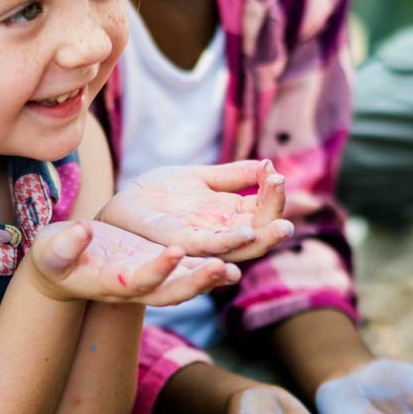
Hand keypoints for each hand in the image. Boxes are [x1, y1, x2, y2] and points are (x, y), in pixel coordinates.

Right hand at [29, 221, 239, 306]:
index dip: (156, 270)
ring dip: (221, 269)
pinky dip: (222, 253)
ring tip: (247, 251)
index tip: (175, 253)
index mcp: (112, 284)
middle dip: (201, 282)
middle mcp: (140, 288)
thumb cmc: (54, 260)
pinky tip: (248, 237)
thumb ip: (64, 246)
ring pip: (193, 281)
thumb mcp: (53, 253)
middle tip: (226, 268)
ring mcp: (156, 280)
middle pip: (175, 291)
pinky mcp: (166, 267)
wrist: (67, 270)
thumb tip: (80, 231)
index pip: (137, 282)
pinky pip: (198, 264)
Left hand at [99, 161, 293, 261]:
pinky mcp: (178, 245)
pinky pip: (207, 247)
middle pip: (258, 234)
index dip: (274, 197)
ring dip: (262, 239)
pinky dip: (228, 242)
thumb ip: (232, 175)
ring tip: (282, 228)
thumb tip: (269, 165)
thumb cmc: (158, 196)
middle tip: (293, 210)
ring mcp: (200, 243)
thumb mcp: (199, 178)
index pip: (262, 212)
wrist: (119, 208)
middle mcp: (219, 235)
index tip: (279, 177)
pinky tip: (244, 232)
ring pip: (239, 248)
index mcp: (227, 218)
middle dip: (276, 222)